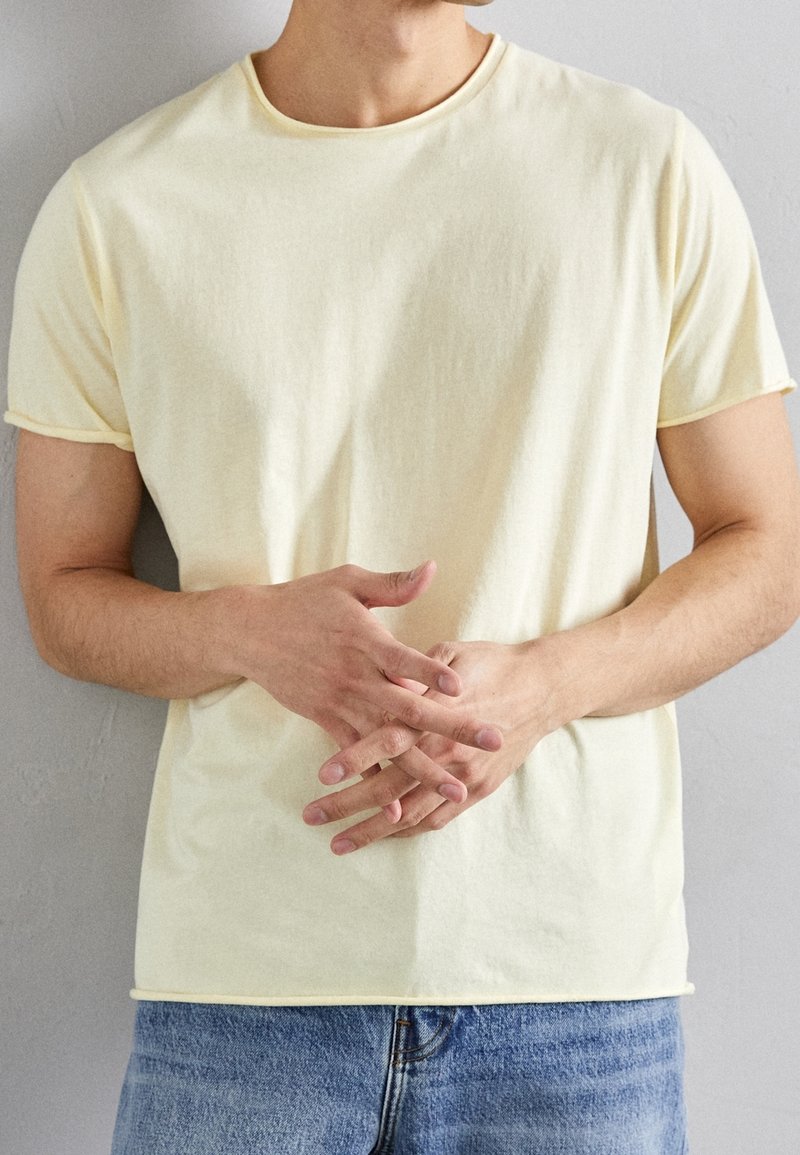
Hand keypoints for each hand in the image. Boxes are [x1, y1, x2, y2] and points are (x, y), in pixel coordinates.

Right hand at [229, 560, 503, 820]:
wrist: (250, 632)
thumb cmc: (304, 601)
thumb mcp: (348, 582)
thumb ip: (393, 584)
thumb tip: (432, 569)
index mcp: (366, 641)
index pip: (404, 659)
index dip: (431, 673)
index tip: (462, 687)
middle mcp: (357, 677)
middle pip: (410, 707)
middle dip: (453, 727)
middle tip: (492, 739)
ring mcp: (341, 703)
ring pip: (389, 743)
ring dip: (424, 768)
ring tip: (457, 790)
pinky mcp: (326, 720)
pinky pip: (356, 756)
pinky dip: (377, 780)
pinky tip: (399, 809)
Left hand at [302, 639, 555, 852]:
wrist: (543, 689)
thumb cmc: (492, 664)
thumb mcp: (451, 653)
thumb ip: (413, 668)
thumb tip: (379, 672)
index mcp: (436, 713)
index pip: (388, 739)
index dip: (354, 757)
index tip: (320, 775)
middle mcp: (447, 749)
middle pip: (390, 785)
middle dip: (348, 805)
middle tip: (311, 816)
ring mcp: (463, 775)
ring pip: (410, 812)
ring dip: (372, 831)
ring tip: (337, 842)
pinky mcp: (477, 788)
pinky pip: (437, 818)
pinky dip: (408, 831)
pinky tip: (382, 837)